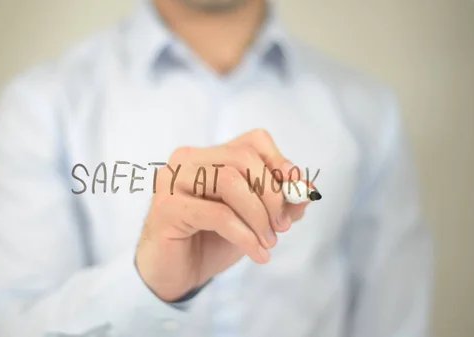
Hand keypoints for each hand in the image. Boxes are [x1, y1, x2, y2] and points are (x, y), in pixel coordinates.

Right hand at [135, 129, 310, 301]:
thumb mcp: (255, 220)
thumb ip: (280, 203)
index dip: (281, 162)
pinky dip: (245, 236)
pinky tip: (257, 254)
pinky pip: (217, 214)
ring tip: (268, 241)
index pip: (253, 141)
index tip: (297, 191)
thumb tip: (307, 190)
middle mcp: (186, 160)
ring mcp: (172, 181)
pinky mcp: (166, 208)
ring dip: (258, 216)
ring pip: (229, 181)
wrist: (177, 274)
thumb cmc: (212, 241)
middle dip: (272, 193)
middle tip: (282, 226)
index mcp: (208, 155)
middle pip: (243, 158)